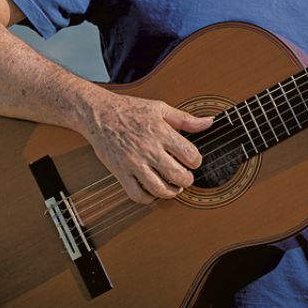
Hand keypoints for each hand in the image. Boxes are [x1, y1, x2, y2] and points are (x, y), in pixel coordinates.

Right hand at [82, 92, 213, 204]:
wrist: (99, 114)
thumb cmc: (131, 109)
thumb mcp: (161, 108)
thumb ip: (186, 119)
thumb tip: (208, 122)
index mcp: (161, 132)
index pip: (190, 155)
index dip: (196, 161)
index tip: (193, 161)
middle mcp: (148, 149)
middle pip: (178, 175)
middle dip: (188, 180)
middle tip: (186, 177)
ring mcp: (133, 163)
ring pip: (159, 189)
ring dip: (171, 192)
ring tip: (174, 188)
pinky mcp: (120, 172)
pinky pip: (136, 194)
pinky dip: (148, 198)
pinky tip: (153, 192)